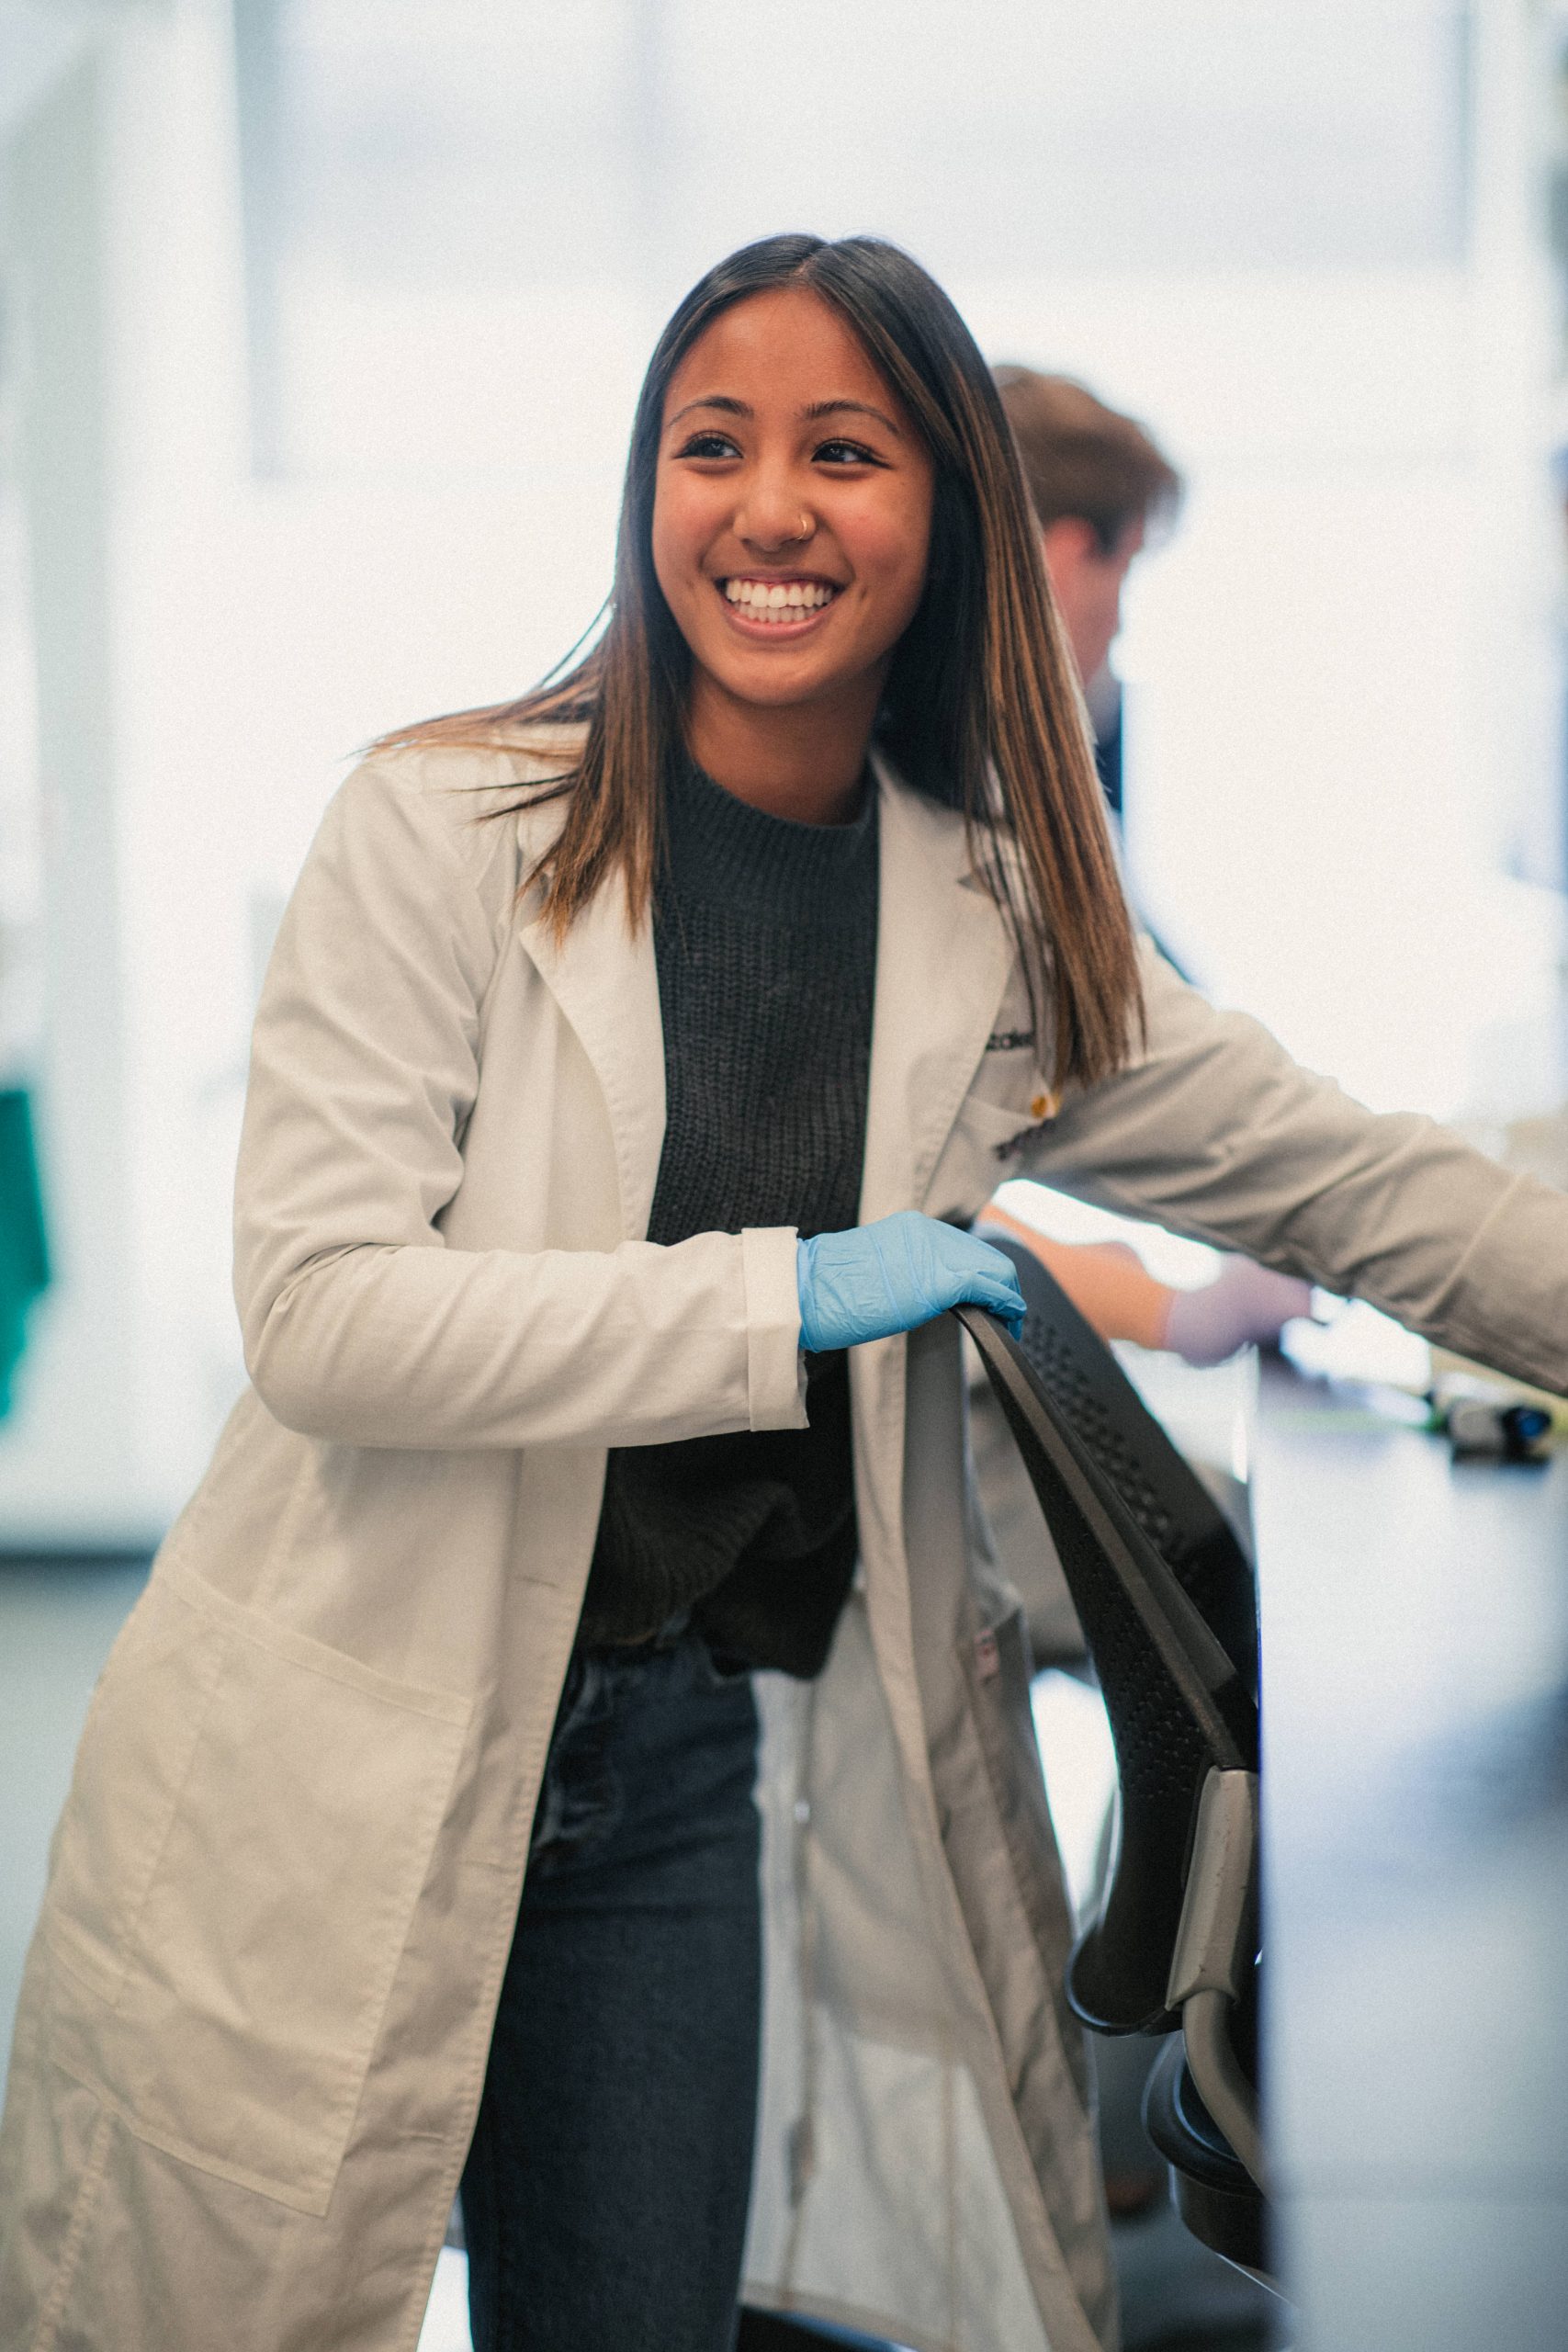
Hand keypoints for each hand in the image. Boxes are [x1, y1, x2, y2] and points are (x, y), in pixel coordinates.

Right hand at [797, 1211, 1026, 1352]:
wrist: (806, 1292)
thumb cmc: (828, 1291)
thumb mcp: (876, 1269)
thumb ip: (908, 1271)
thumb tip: (927, 1292)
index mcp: (912, 1227)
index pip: (965, 1246)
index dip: (984, 1272)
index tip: (988, 1296)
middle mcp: (928, 1233)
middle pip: (987, 1254)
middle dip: (1003, 1285)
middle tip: (1006, 1313)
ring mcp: (935, 1255)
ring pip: (995, 1268)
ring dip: (1008, 1297)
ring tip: (1009, 1322)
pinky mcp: (939, 1281)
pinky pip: (988, 1288)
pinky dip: (1006, 1304)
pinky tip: (1010, 1319)